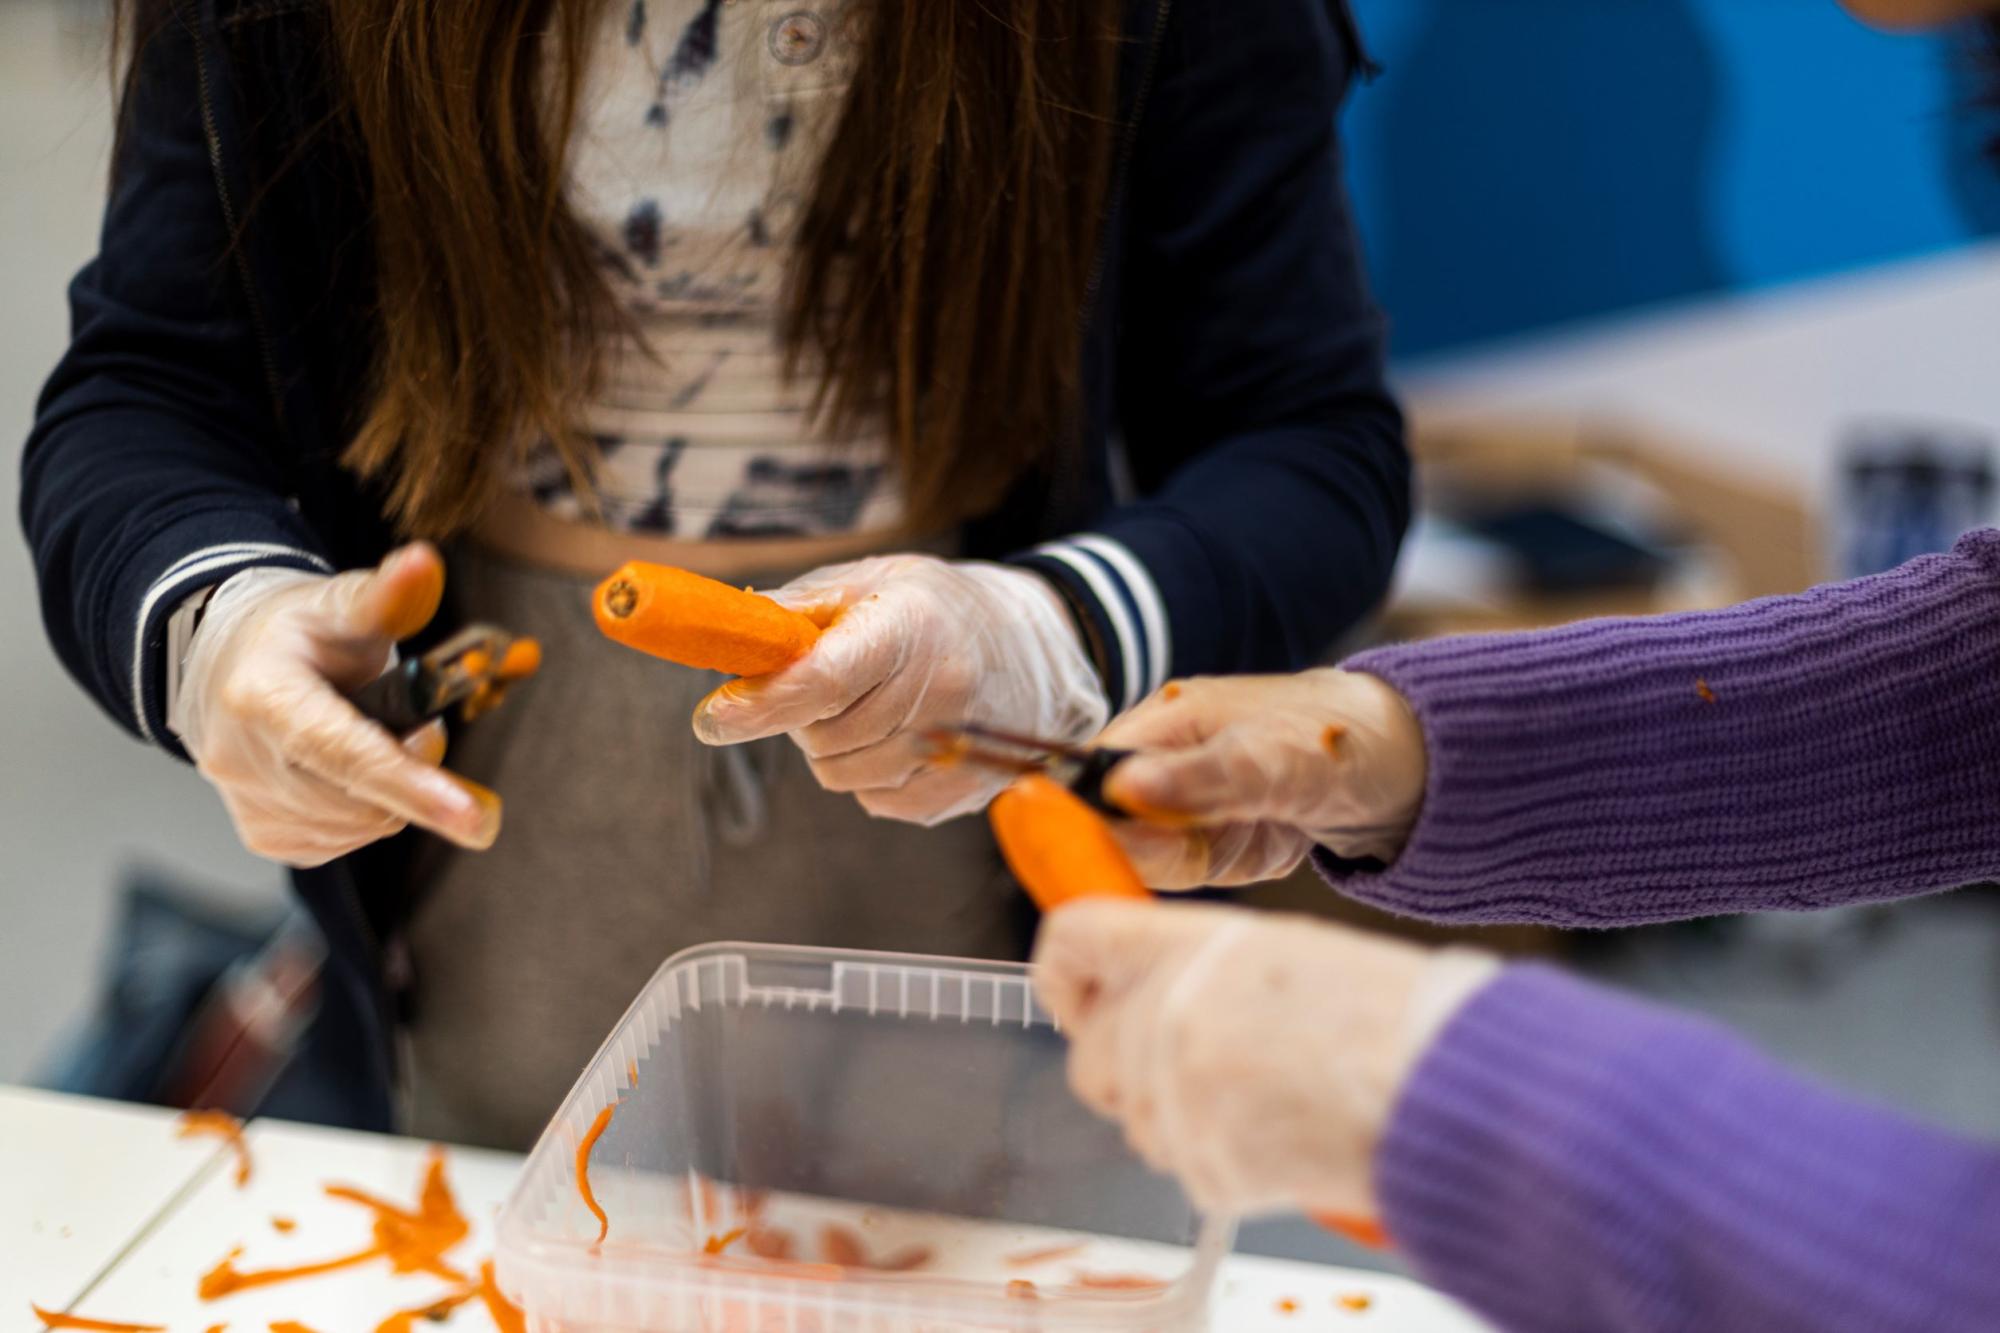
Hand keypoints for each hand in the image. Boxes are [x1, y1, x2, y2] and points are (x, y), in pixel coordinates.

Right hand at [169, 543, 500, 866]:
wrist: (229, 664)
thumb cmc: (295, 634)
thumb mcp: (340, 603)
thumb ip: (386, 596)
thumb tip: (425, 564)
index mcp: (261, 697)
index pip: (345, 753)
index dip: (411, 784)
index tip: (470, 816)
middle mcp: (243, 759)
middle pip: (363, 797)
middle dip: (414, 770)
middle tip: (415, 722)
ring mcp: (250, 804)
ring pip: (363, 825)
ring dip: (393, 792)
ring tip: (373, 736)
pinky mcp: (264, 834)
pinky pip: (344, 840)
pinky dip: (367, 811)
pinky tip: (351, 771)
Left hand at [692, 555, 1107, 824]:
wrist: (1042, 646)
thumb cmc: (940, 606)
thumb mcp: (875, 581)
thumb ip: (800, 608)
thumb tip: (732, 631)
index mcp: (910, 627)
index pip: (823, 681)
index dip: (759, 705)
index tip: (712, 719)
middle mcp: (941, 692)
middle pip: (823, 737)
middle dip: (802, 716)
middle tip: (828, 684)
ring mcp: (957, 750)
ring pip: (840, 775)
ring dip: (833, 747)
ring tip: (870, 706)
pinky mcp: (962, 793)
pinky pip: (875, 799)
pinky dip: (867, 774)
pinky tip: (896, 737)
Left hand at [1032, 900, 1497, 1217]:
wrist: (1440, 1086)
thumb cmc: (1383, 1012)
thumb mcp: (1278, 952)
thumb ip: (1194, 971)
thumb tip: (1149, 992)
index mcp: (1179, 950)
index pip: (1069, 943)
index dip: (1065, 973)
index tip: (1075, 992)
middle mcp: (1160, 1020)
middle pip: (1090, 1057)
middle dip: (1131, 1067)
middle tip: (1203, 1060)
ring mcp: (1174, 1101)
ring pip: (1138, 1121)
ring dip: (1182, 1117)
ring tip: (1267, 1096)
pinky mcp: (1201, 1168)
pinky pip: (1190, 1170)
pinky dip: (1229, 1162)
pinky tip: (1287, 1135)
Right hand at [1098, 668, 1426, 887]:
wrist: (1414, 766)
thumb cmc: (1345, 740)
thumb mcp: (1277, 760)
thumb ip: (1200, 777)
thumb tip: (1120, 789)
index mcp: (1164, 722)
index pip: (1088, 777)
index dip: (1080, 820)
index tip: (1096, 860)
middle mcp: (1164, 764)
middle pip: (1106, 825)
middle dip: (1138, 854)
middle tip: (1202, 856)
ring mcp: (1188, 806)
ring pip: (1145, 857)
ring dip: (1183, 868)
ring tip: (1245, 842)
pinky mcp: (1214, 842)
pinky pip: (1187, 873)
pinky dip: (1217, 875)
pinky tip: (1258, 851)